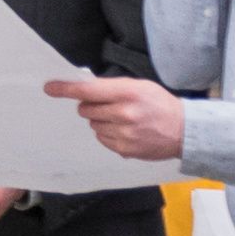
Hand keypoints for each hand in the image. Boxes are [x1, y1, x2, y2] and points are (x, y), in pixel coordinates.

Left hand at [48, 76, 189, 163]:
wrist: (184, 130)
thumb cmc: (159, 104)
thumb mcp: (138, 86)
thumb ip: (111, 87)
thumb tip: (82, 88)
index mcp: (127, 92)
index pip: (88, 90)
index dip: (66, 89)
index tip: (50, 88)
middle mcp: (124, 113)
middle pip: (86, 109)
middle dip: (91, 106)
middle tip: (109, 105)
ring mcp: (124, 134)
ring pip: (93, 125)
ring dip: (101, 121)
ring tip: (123, 119)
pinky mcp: (125, 149)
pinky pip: (102, 139)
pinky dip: (108, 134)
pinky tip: (126, 131)